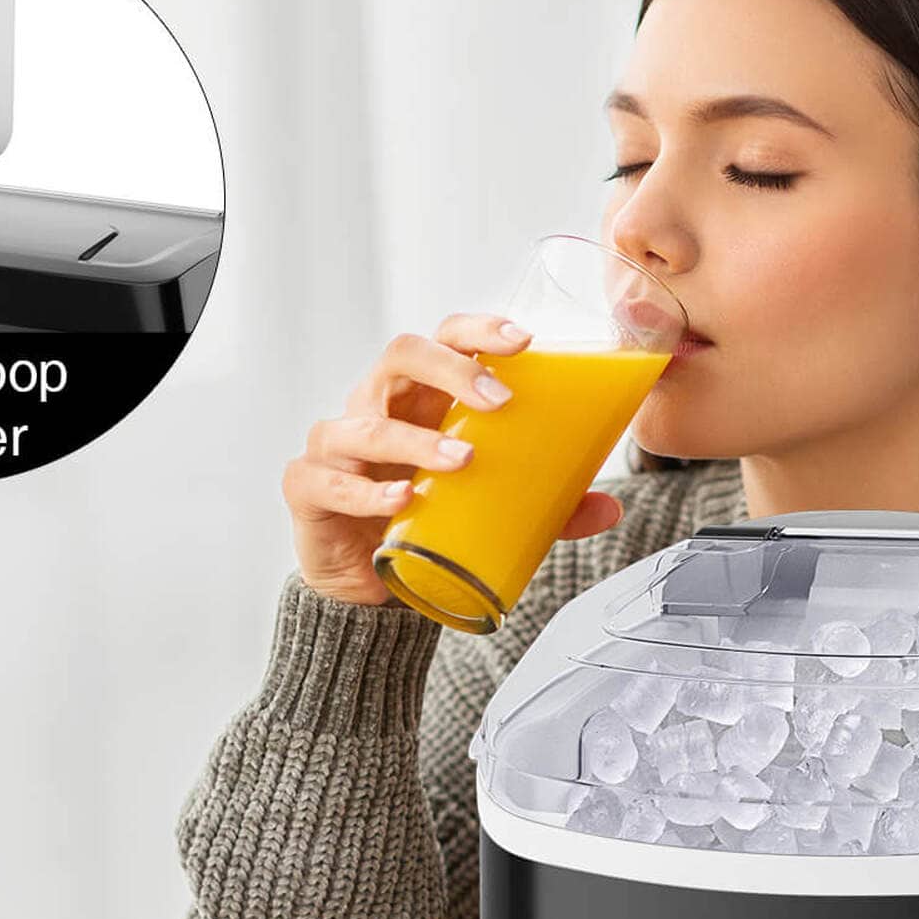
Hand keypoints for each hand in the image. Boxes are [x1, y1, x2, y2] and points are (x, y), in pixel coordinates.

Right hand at [283, 312, 624, 605]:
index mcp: (419, 397)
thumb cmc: (425, 524)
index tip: (523, 341)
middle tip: (500, 400)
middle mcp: (374, 407)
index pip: (443, 338)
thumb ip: (547, 507)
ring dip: (418, 439)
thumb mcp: (493, 511)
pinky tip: (401, 500)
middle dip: (452, 368)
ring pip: (366, 421)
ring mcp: (335, 444)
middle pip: (401, 356)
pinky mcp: (308, 488)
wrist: (366, 588)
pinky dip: (367, 490)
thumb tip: (610, 507)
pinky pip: (329, 480)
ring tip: (462, 461)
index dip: (478, 330)